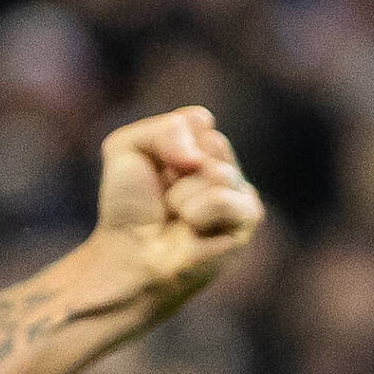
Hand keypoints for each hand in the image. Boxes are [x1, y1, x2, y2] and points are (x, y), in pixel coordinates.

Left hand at [87, 106, 263, 315]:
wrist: (129, 251)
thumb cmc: (128, 204)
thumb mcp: (127, 148)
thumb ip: (165, 129)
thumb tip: (201, 155)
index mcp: (202, 144)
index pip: (197, 122)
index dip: (166, 144)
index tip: (152, 168)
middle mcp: (226, 164)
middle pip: (213, 142)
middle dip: (175, 166)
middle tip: (165, 194)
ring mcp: (241, 191)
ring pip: (218, 171)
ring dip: (182, 193)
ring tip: (176, 213)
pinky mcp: (247, 221)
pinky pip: (223, 199)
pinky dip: (197, 211)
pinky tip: (191, 227)